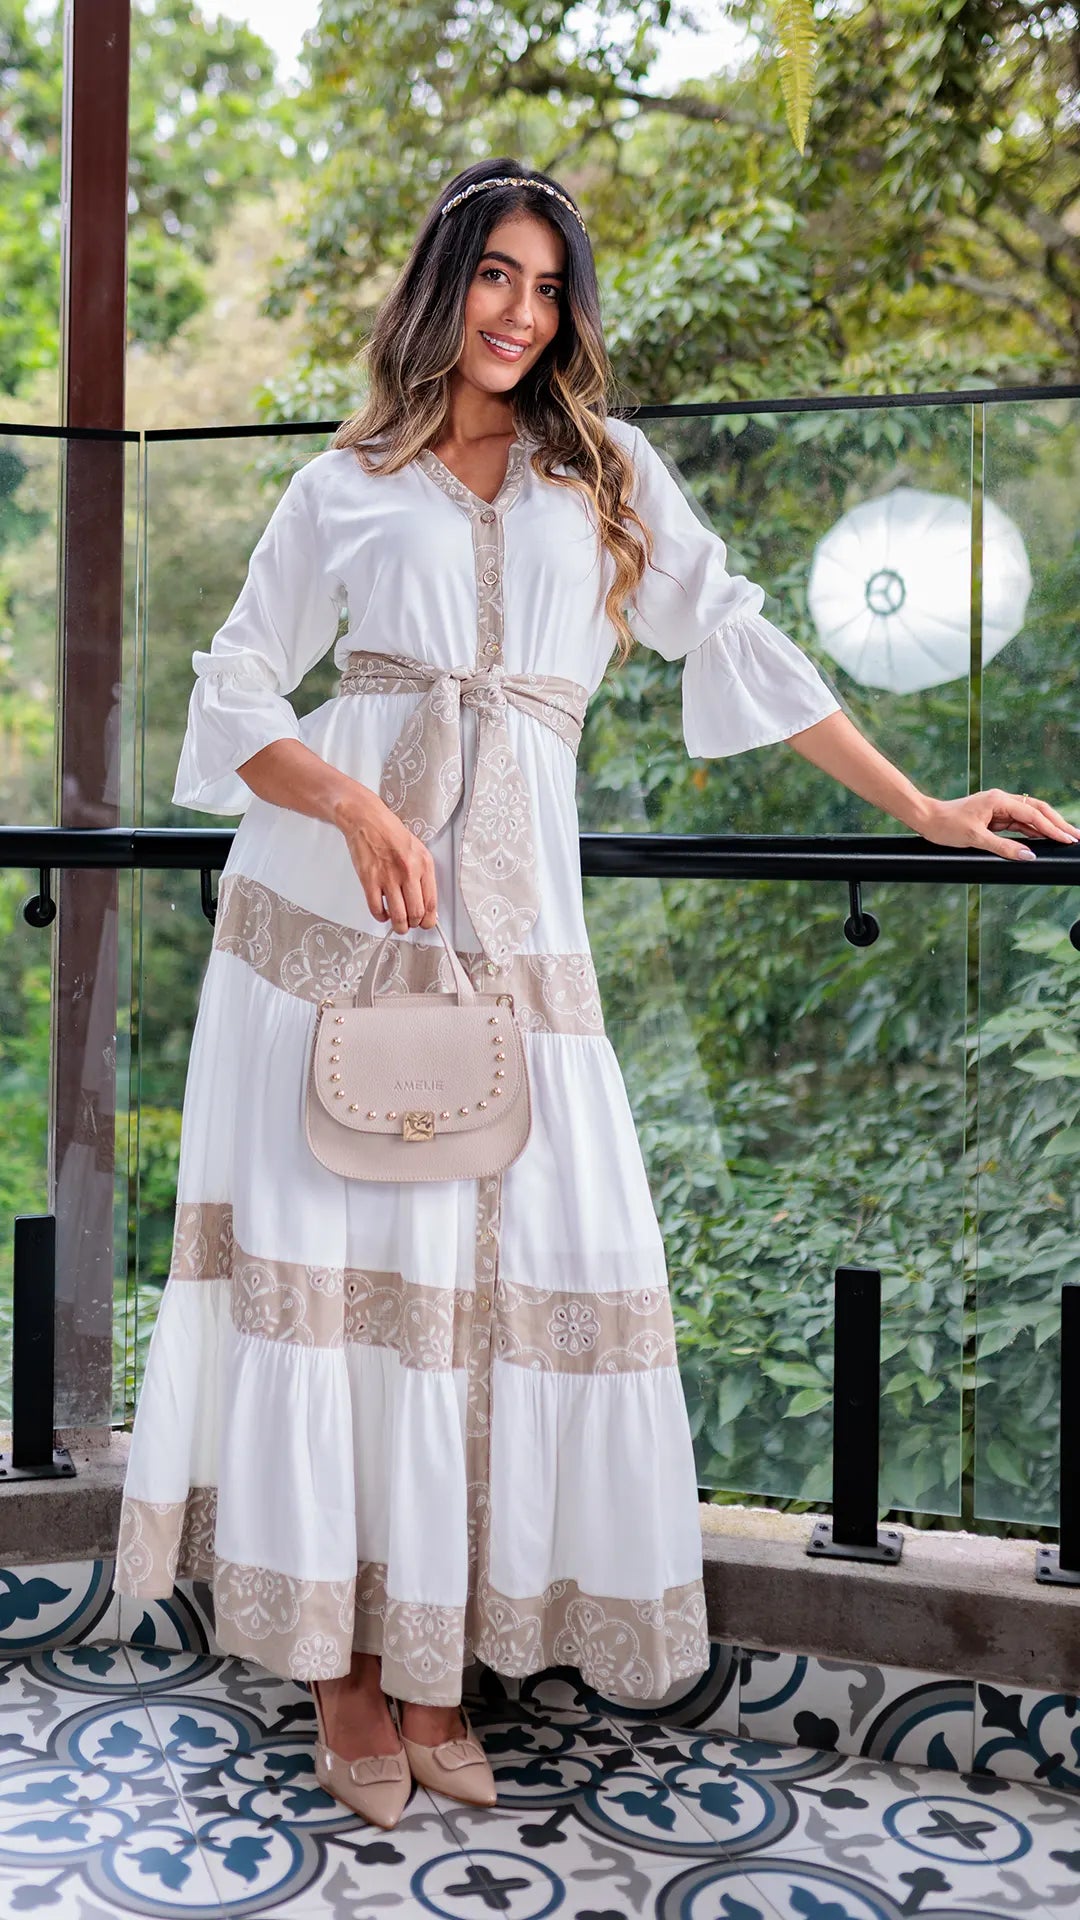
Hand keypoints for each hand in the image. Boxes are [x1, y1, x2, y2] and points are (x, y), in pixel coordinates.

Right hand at [334, 788, 437, 931]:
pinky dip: (380, 917)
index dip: (429, 919)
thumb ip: (423, 875)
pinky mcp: (369, 880)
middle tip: (410, 923)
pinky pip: (376, 909)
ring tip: (397, 924)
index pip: (431, 902)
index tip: (425, 923)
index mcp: (424, 865)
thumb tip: (426, 902)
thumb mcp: (418, 850)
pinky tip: (382, 913)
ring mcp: (388, 877)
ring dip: (399, 926)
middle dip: (413, 924)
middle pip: (416, 913)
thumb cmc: (391, 833)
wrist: (367, 820)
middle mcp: (408, 872)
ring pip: (398, 916)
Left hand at [918, 789, 1079, 861]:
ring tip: (1066, 838)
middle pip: (1038, 811)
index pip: (1033, 815)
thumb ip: (1003, 847)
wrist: (927, 818)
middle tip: (1076, 837)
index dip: (1052, 828)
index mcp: (999, 800)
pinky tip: (1044, 839)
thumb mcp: (975, 839)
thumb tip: (1028, 855)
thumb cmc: (946, 825)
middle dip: (1058, 824)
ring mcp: (999, 808)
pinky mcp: (994, 817)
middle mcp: (1002, 800)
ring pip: (1030, 817)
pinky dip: (1033, 831)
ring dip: (1048, 827)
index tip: (1068, 839)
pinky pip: (1019, 824)